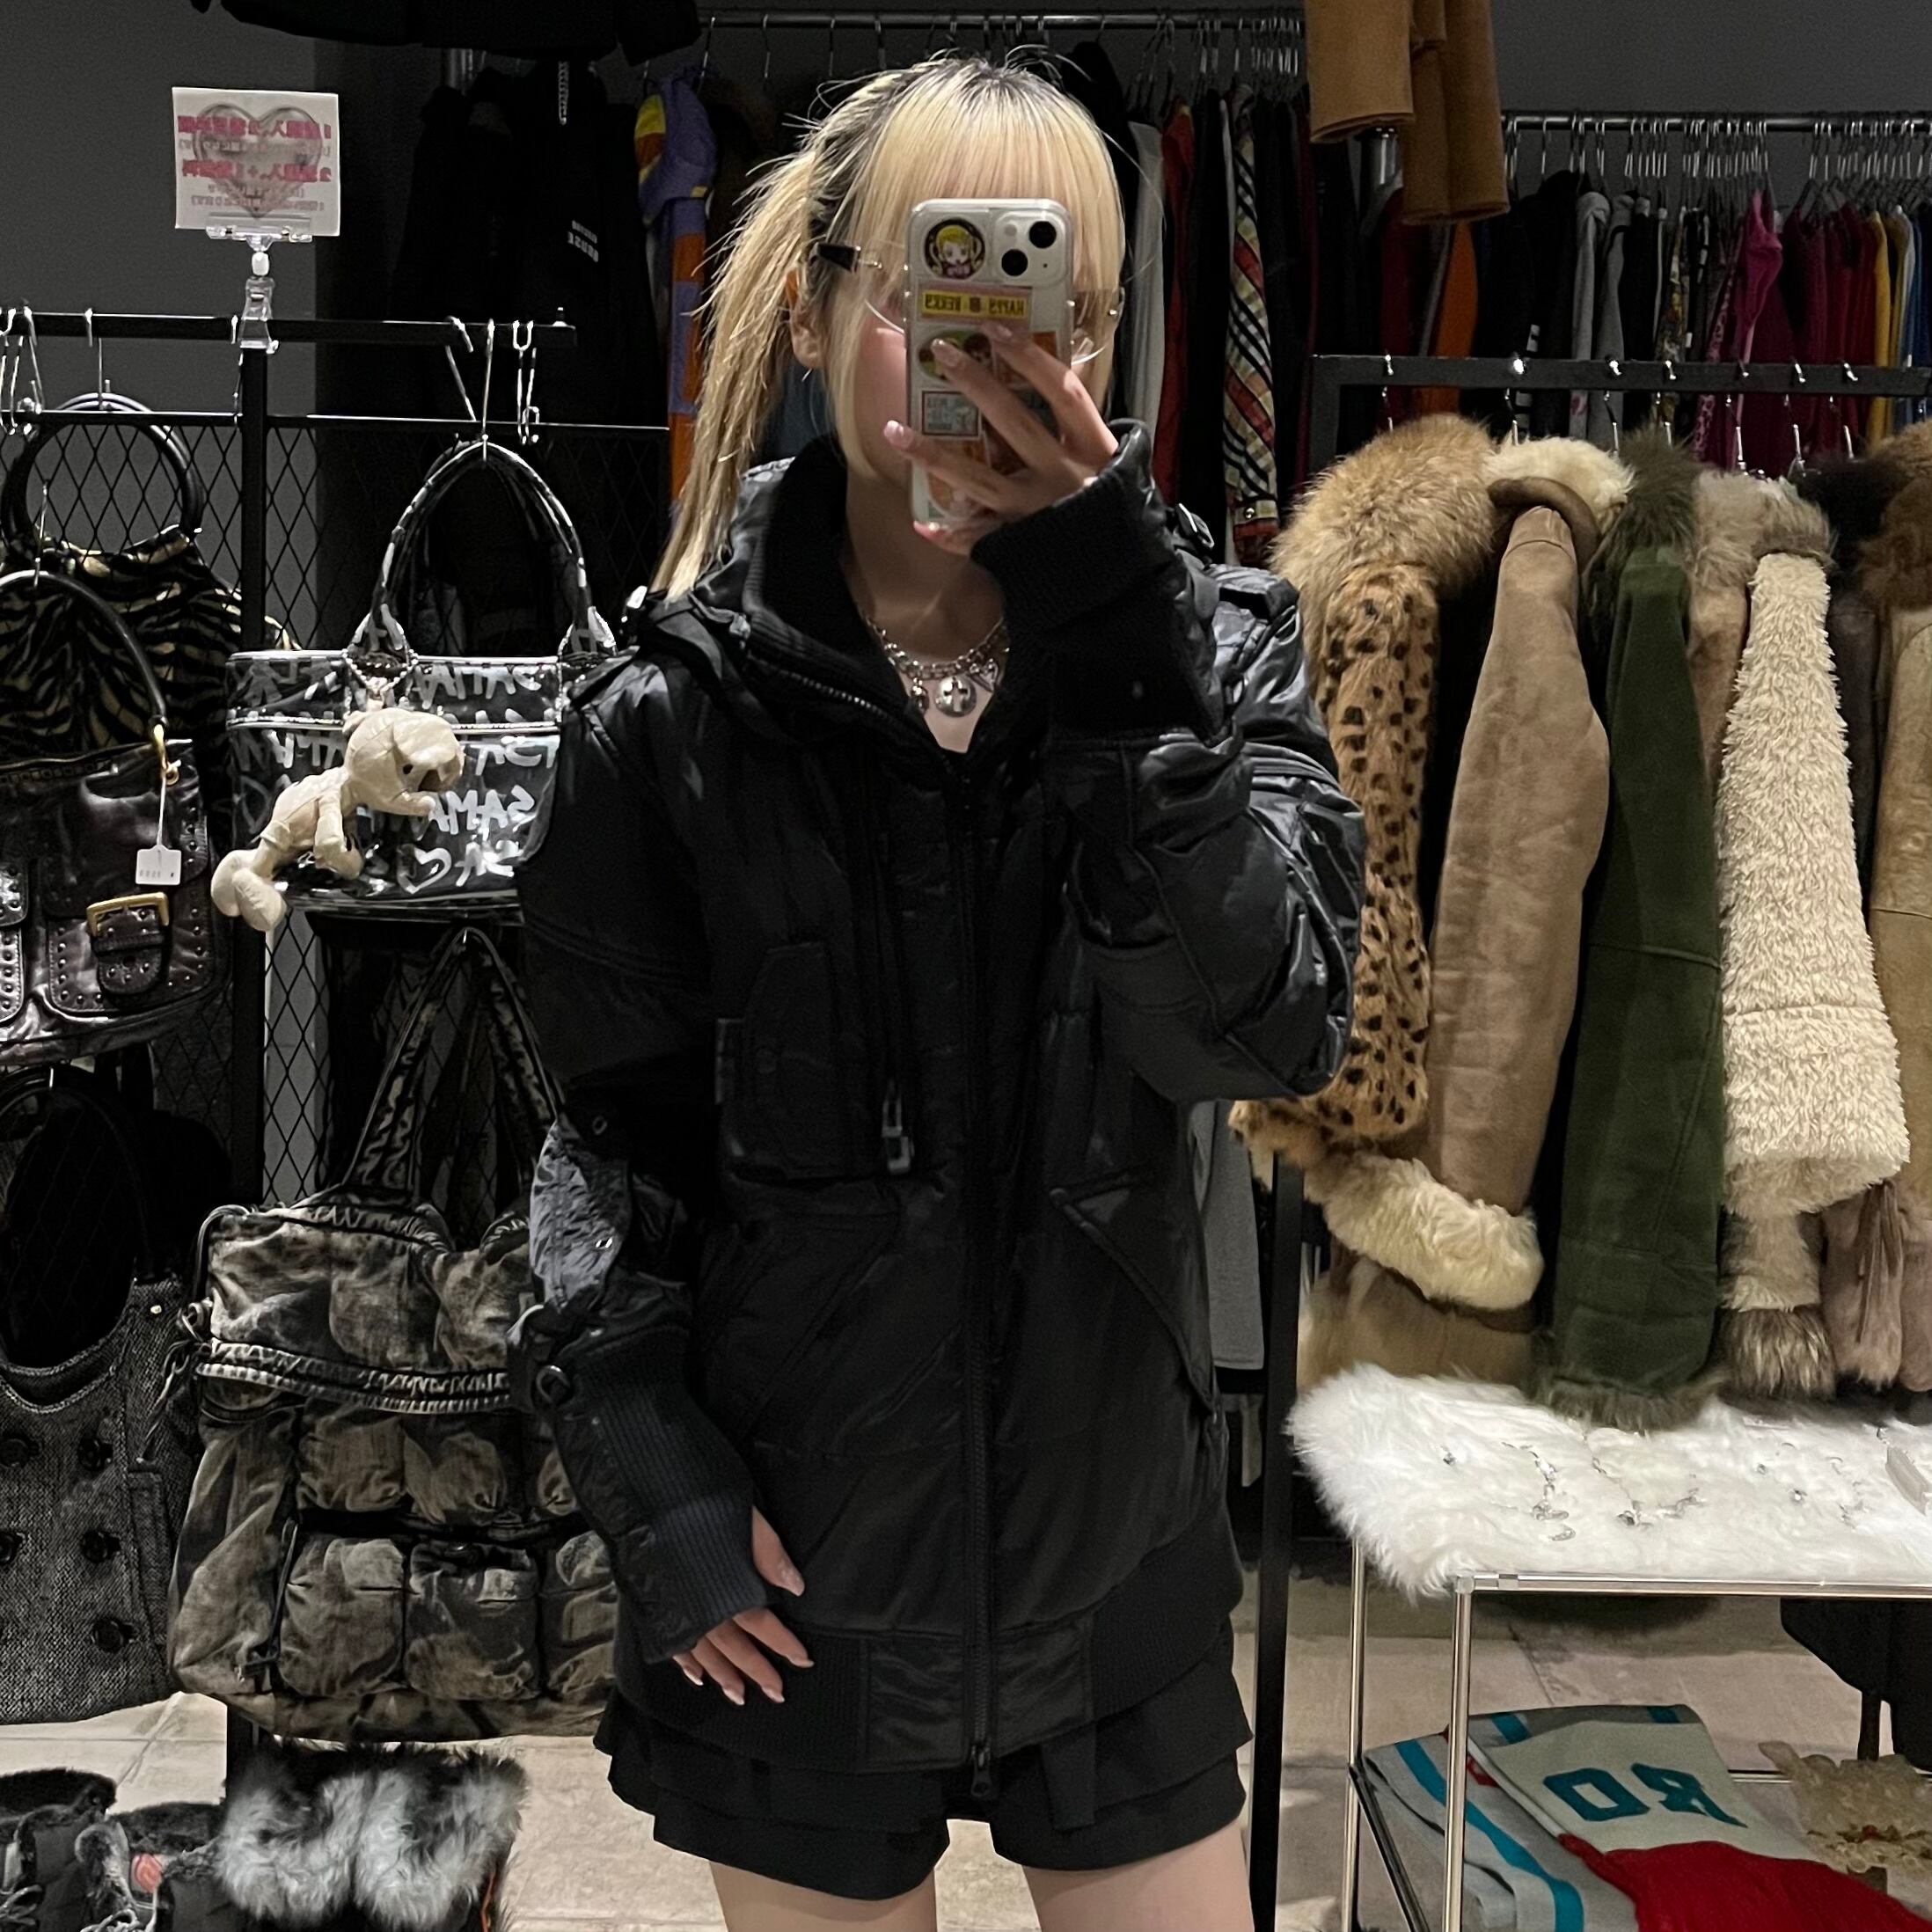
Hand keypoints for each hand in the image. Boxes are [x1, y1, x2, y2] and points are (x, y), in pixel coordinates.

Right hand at [671, 1507, 810, 1704]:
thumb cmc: (698, 1501)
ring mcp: (676, 1611)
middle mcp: (702, 1608)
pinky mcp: (656, 1608)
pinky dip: (686, 1663)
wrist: (642, 1495)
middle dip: (756, 1671)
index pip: (761, 1625)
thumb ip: (769, 1552)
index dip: (783, 1644)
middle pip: (734, 1647)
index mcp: (726, 1588)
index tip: (804, 1660)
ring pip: (704, 1653)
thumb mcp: (745, 1517)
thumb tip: (795, 1587)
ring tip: (739, 1696)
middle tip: (777, 1693)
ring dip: (724, 1676)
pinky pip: (673, 1644)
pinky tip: (697, 1676)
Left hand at [887, 322, 1117, 554]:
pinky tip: (921, 523)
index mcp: (1093, 449)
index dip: (1030, 358)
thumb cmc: (1119, 512)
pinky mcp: (1022, 545)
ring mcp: (1038, 511)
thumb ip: (1084, 428)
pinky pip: (979, 539)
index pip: (1063, 391)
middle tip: (942, 353)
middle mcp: (1063, 476)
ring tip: (895, 431)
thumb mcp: (1115, 465)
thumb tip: (1056, 378)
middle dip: (976, 384)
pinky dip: (950, 535)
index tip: (996, 329)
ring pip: (978, 479)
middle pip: (1014, 422)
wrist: (1129, 576)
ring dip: (933, 456)